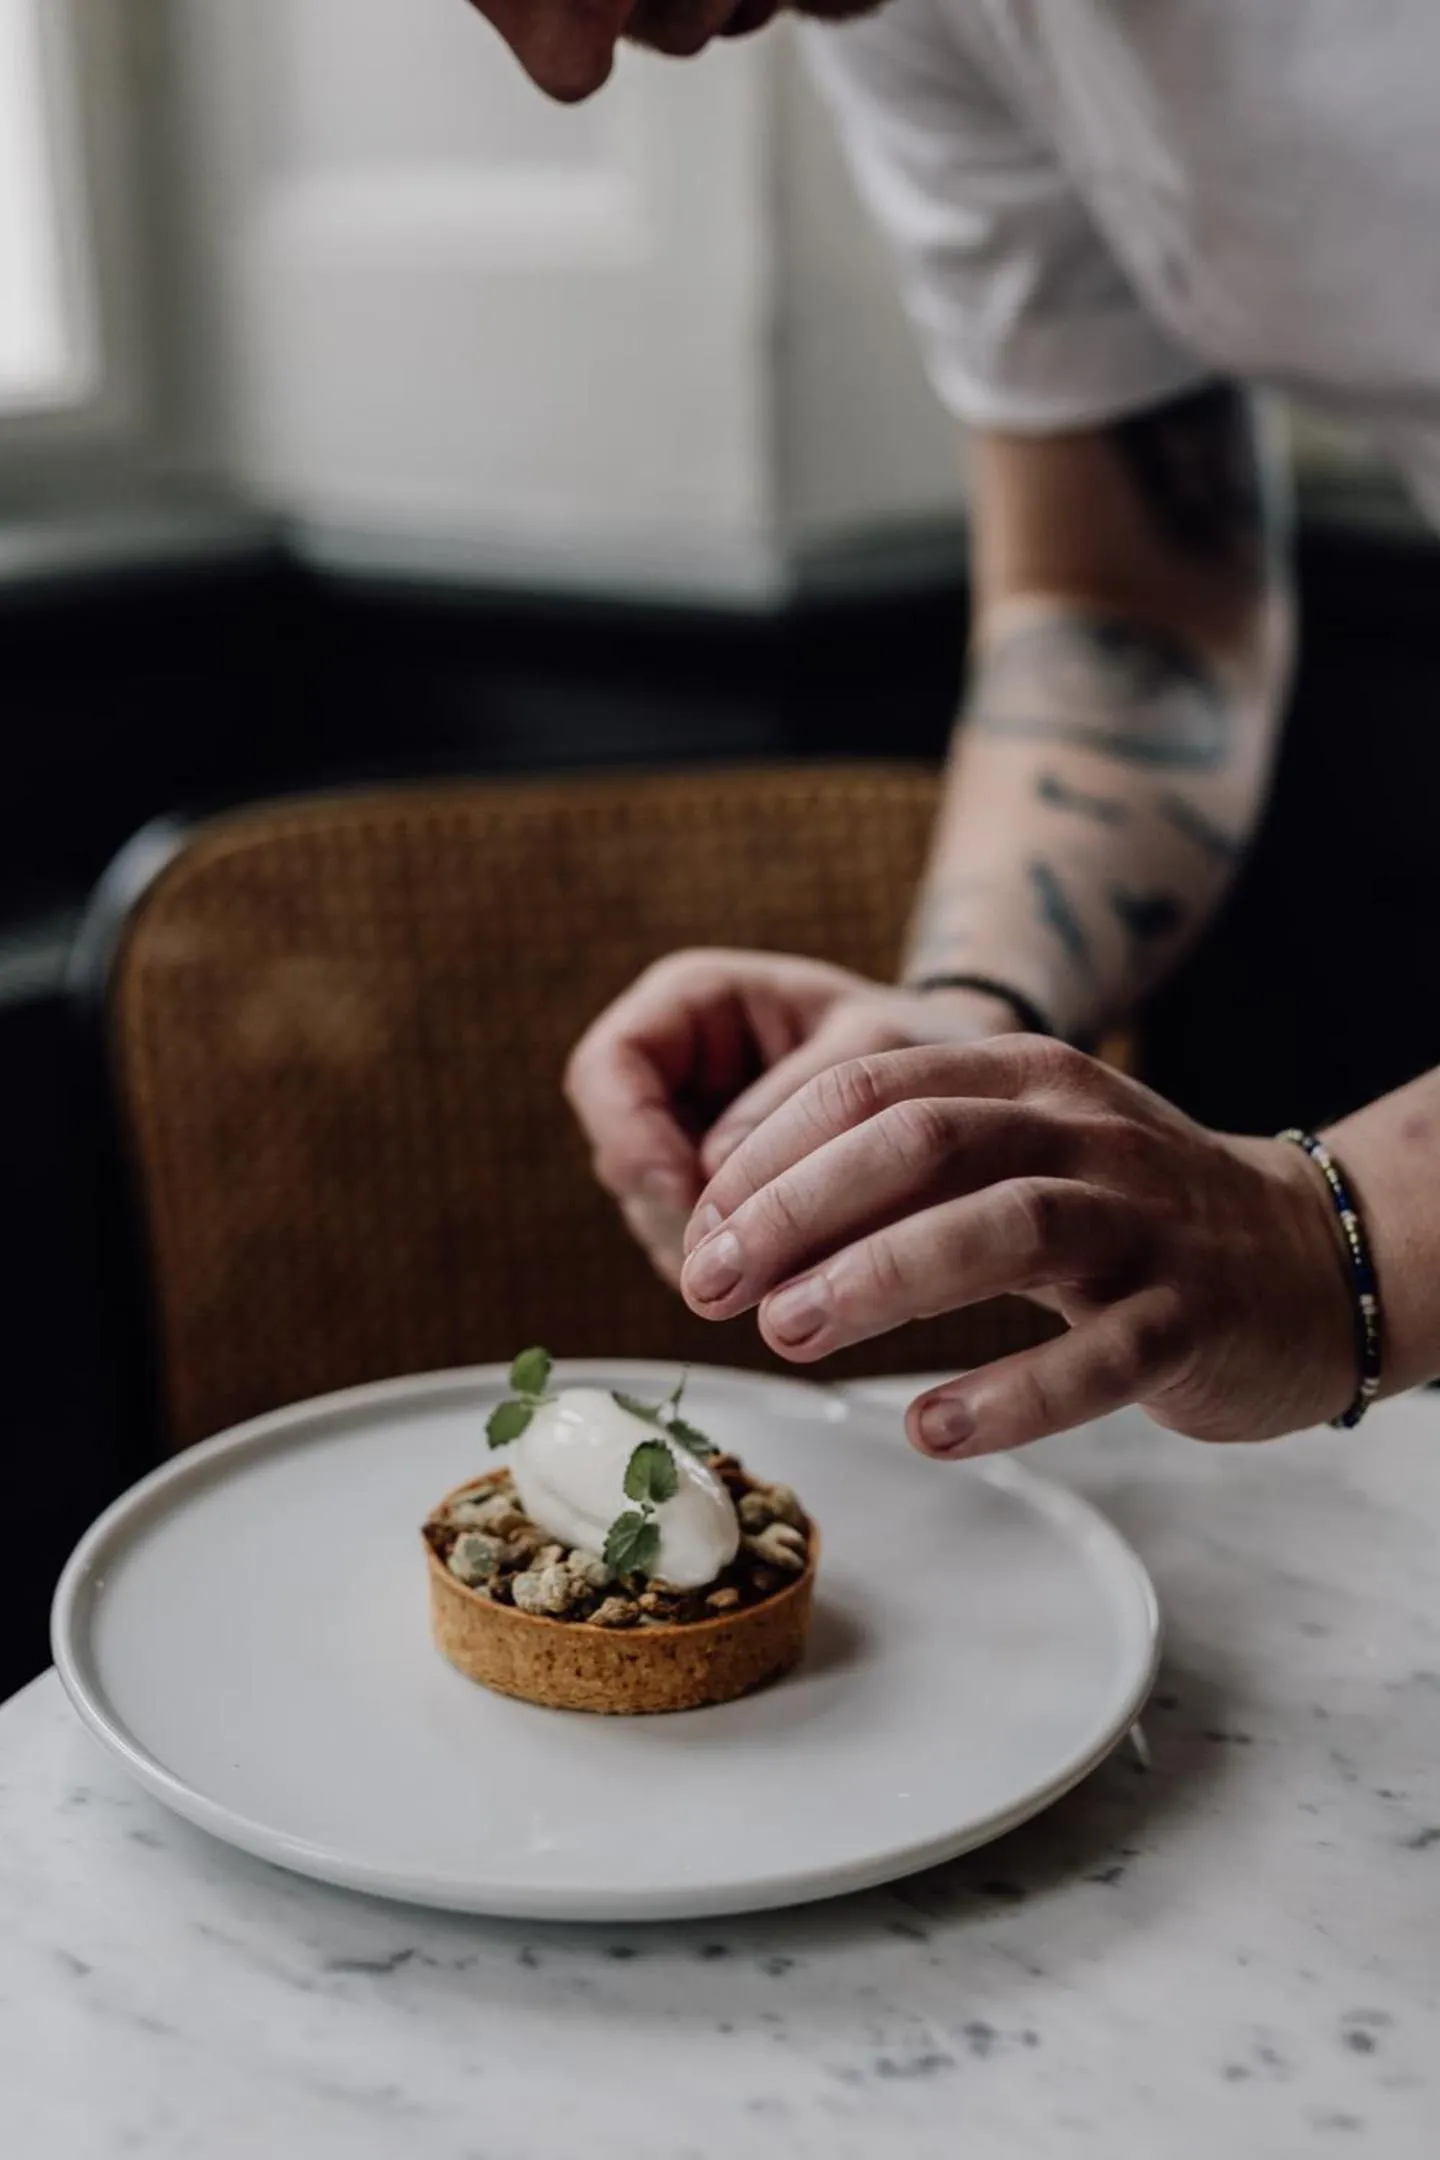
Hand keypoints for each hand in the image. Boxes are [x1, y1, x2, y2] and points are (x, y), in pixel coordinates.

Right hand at [564, 950, 1020, 1283]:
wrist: (968, 1092)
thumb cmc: (926, 1047)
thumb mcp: (877, 1050)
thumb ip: (798, 1100)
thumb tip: (709, 1177)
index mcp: (692, 1002)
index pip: (607, 1068)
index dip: (633, 1135)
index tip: (692, 1193)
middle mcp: (673, 1072)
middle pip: (622, 1154)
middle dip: (679, 1214)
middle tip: (751, 1256)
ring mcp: (685, 1142)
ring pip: (651, 1215)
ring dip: (712, 1253)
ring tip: (800, 1263)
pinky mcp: (712, 1203)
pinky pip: (692, 1250)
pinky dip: (738, 1271)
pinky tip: (802, 1274)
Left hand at [677, 1038, 1357, 1453]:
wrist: (1306, 1258)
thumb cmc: (1121, 1211)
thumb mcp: (1016, 1153)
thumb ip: (898, 1175)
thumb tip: (738, 1232)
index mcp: (1022, 1074)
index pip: (867, 1088)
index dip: (766, 1159)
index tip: (697, 1235)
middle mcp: (1081, 1129)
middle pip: (919, 1140)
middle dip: (795, 1210)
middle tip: (709, 1286)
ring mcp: (1144, 1220)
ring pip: (1003, 1227)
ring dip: (878, 1280)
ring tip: (787, 1335)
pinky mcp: (1191, 1316)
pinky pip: (1099, 1357)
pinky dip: (1009, 1396)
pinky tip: (929, 1430)